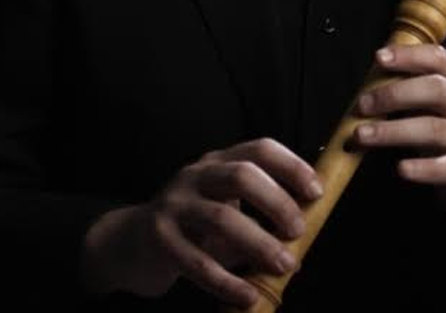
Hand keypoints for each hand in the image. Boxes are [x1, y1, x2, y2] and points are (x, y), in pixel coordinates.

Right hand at [81, 138, 322, 307]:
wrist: (129, 244)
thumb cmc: (193, 227)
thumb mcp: (225, 208)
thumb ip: (260, 213)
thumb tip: (307, 231)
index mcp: (218, 161)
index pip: (259, 148)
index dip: (292, 166)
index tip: (316, 192)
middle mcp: (196, 175)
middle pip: (241, 175)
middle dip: (277, 202)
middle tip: (299, 230)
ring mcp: (175, 205)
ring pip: (221, 218)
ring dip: (259, 243)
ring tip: (285, 265)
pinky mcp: (159, 239)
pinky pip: (198, 262)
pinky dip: (228, 282)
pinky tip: (249, 296)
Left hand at [352, 44, 445, 230]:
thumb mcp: (438, 109)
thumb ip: (412, 94)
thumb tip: (367, 87)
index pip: (438, 59)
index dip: (409, 55)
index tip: (379, 57)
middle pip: (435, 89)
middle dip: (394, 94)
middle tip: (363, 104)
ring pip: (434, 129)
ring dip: (393, 131)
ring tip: (363, 135)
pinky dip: (422, 168)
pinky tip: (401, 168)